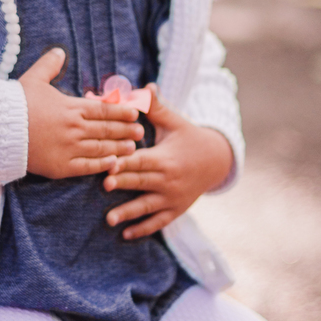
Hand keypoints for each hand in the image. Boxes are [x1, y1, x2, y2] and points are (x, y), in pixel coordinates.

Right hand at [20, 48, 141, 179]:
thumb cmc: (16, 104)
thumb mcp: (33, 79)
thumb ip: (49, 65)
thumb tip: (59, 51)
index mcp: (71, 107)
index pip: (104, 110)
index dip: (122, 112)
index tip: (135, 112)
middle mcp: (75, 128)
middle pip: (107, 130)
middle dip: (126, 130)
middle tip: (140, 131)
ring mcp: (69, 148)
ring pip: (102, 148)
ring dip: (120, 148)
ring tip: (133, 148)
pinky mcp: (61, 166)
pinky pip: (88, 166)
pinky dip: (103, 165)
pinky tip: (113, 163)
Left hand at [103, 86, 233, 238]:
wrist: (216, 161)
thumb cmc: (188, 137)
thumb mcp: (175, 122)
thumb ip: (156, 107)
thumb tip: (145, 85)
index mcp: (165, 158)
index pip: (142, 160)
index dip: (126, 162)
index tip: (108, 164)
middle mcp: (168, 180)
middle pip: (141, 182)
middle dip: (123, 184)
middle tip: (104, 185)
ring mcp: (172, 197)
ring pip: (148, 206)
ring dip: (129, 213)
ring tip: (109, 221)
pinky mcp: (175, 210)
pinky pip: (158, 222)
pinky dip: (143, 229)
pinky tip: (126, 235)